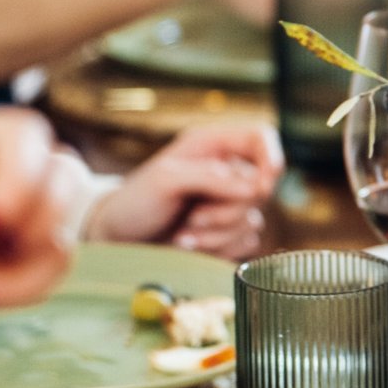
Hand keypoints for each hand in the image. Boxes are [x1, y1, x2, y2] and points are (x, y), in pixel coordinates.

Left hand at [83, 125, 282, 258]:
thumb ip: (212, 178)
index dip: (271, 158)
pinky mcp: (225, 232)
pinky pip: (245, 243)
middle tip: (192, 217)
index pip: (261, 138)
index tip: (263, 185)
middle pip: (260, 188)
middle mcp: (225, 172)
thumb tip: (255, 187)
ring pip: (252, 220)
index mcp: (213, 146)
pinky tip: (189, 245)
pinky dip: (218, 248)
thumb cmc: (133, 201)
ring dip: (216, 234)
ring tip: (182, 234)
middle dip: (226, 211)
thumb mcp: (166, 180)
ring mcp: (226, 203)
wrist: (116, 239)